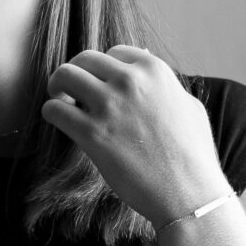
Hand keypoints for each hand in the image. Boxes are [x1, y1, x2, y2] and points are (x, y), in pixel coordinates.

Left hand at [40, 45, 231, 226]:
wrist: (190, 193)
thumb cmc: (194, 154)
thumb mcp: (189, 106)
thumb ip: (165, 85)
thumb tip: (144, 64)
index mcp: (154, 70)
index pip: (114, 52)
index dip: (104, 68)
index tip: (101, 84)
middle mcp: (129, 80)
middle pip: (83, 58)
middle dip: (76, 71)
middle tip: (72, 90)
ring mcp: (109, 105)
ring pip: (63, 75)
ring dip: (57, 86)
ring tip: (61, 100)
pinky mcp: (92, 134)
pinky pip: (54, 109)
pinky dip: (51, 112)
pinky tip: (59, 120)